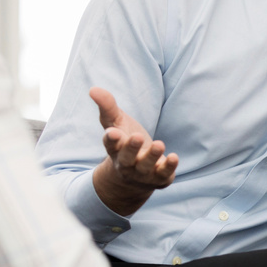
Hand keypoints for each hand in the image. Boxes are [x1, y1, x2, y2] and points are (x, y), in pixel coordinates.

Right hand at [89, 86, 177, 215]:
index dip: (111, 139)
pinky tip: (174, 157)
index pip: (110, 144)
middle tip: (136, 137)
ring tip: (159, 144)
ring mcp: (143, 172)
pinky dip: (169, 167)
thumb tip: (93, 89)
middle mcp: (127, 163)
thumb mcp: (116, 123)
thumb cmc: (125, 143)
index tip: (112, 132)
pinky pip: (164, 174)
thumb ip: (107, 106)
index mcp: (115, 149)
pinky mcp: (159, 177)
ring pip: (146, 166)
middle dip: (131, 148)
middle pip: (127, 158)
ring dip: (152, 156)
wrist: (135, 177)